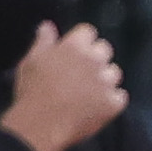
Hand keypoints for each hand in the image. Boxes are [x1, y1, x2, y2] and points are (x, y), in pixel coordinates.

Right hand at [0, 22, 128, 150]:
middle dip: (95, 58)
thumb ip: (43, 41)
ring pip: (115, 72)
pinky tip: (96, 106)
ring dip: (105, 78)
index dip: (81, 41)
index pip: (88, 32)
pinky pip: (120, 96)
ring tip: (87, 91)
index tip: (73, 52)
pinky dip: (111, 100)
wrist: (40, 124)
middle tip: (80, 73)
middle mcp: (94, 60)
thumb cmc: (32, 91)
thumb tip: (48, 26)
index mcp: (74, 46)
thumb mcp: (31, 61)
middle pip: (105, 49)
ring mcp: (106, 82)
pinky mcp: (113, 103)